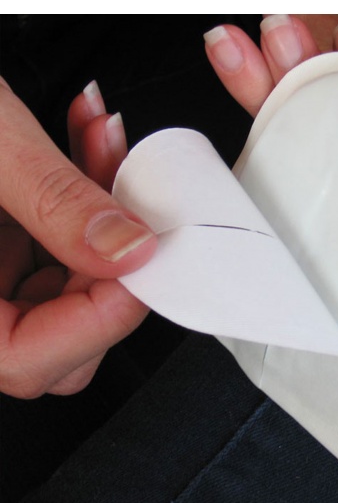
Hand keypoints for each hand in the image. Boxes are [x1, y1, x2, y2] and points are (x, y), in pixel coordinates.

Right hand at [0, 78, 155, 397]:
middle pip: (55, 336)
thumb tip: (128, 250)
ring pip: (65, 287)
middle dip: (108, 269)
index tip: (146, 263)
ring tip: (102, 144)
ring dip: (102, 219)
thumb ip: (53, 199)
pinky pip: (52, 247)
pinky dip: (79, 200)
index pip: (27, 359)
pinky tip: (86, 143)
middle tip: (132, 212)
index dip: (99, 321)